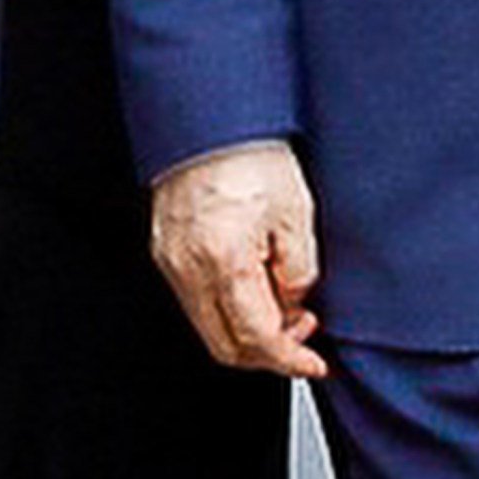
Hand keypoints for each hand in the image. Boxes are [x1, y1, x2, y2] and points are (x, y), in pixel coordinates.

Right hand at [149, 140, 328, 377]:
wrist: (210, 115)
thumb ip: (299, 272)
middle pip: (225, 347)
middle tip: (302, 333)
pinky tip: (252, 283)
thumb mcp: (296, 214)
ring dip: (247, 330)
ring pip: (208, 326)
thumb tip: (293, 305)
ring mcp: (169, 259)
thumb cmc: (250, 152)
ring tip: (281, 301)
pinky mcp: (164, 248)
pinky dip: (226, 307)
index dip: (291, 361)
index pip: (257, 339)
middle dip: (269, 353)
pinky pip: (195, 299)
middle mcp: (187, 266)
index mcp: (223, 260)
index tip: (314, 363)